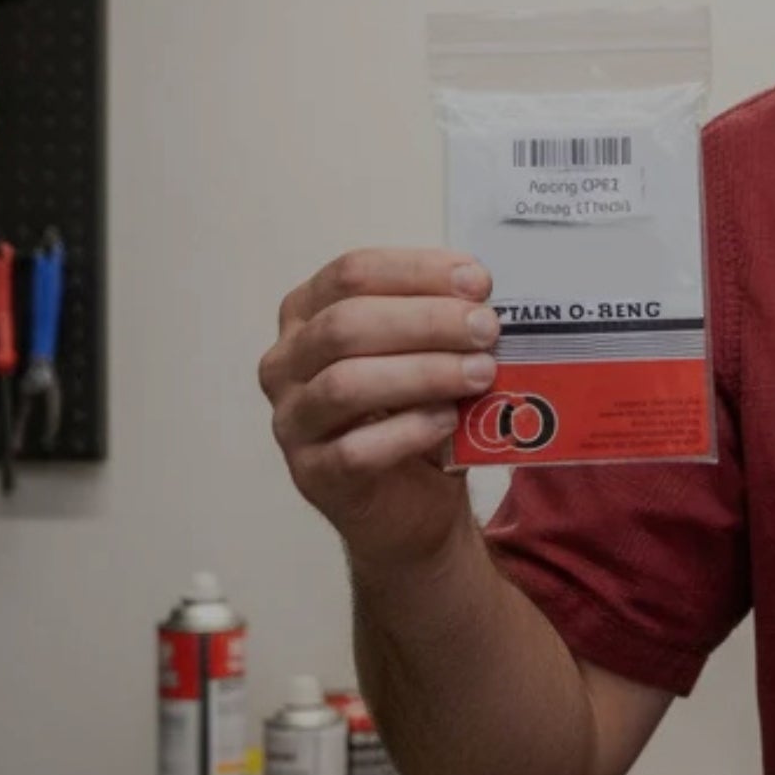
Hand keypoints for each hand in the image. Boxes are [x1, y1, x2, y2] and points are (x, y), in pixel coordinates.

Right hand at [260, 248, 499, 569]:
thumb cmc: (415, 410)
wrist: (411, 502)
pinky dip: (410, 430)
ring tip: (480, 373)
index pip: (352, 273)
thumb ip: (444, 322)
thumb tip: (481, 303)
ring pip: (346, 384)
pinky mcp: (313, 475)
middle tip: (487, 328)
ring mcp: (293, 422)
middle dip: (427, 321)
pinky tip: (449, 420)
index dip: (416, 272)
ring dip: (424, 373)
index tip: (477, 282)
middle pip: (346, 325)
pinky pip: (356, 450)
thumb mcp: (427, 353)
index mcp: (309, 314)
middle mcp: (287, 363)